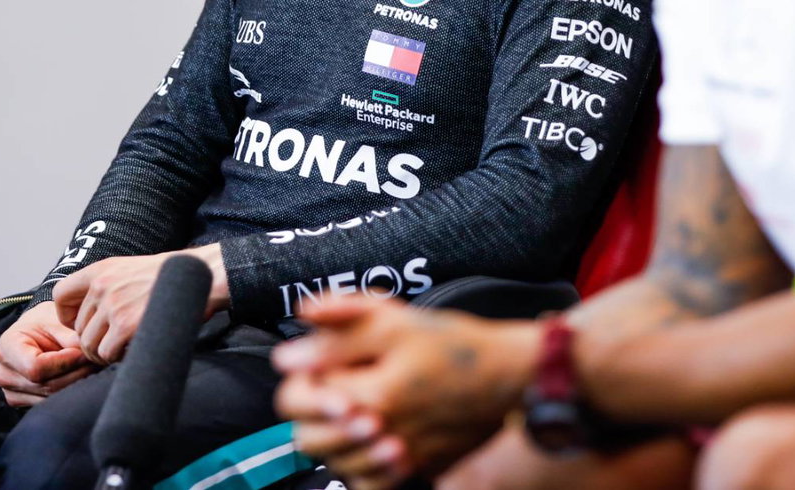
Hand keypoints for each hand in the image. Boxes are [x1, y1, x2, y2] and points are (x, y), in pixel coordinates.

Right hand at [0, 300, 96, 407]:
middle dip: (76, 373)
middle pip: (46, 385)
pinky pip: (51, 402)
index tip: (83, 353)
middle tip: (96, 361)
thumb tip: (86, 352)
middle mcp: (5, 374)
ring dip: (76, 383)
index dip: (64, 363)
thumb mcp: (55, 319)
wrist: (35, 333)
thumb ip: (69, 336)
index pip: (36, 367)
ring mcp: (12, 392)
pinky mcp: (23, 402)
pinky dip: (70, 392)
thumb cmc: (45, 323)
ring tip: (92, 367)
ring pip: (51, 397)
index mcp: (7, 348)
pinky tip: (82, 377)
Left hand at [52, 246, 228, 365]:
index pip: (61, 295)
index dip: (67, 316)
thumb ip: (108, 286)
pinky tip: (133, 350)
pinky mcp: (127, 326)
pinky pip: (107, 354)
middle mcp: (103, 286)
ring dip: (104, 353)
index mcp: (101, 270)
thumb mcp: (131, 269)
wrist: (203, 275)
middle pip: (78, 329)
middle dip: (94, 341)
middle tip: (114, 343)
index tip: (83, 324)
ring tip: (124, 348)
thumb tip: (90, 316)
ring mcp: (114, 306)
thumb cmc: (171, 276)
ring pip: (89, 345)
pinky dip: (117, 359)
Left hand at [273, 296, 539, 489]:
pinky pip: (371, 482)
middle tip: (336, 385)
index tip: (319, 364)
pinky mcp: (415, 469)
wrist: (508, 376)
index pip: (295, 399)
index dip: (300, 379)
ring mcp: (398, 458)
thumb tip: (287, 355)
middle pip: (307, 439)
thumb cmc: (455, 345)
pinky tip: (375, 438)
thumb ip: (338, 334)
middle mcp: (379, 435)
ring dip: (335, 437)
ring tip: (358, 407)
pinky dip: (365, 467)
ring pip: (335, 463)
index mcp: (369, 395)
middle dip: (312, 411)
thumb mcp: (395, 321)